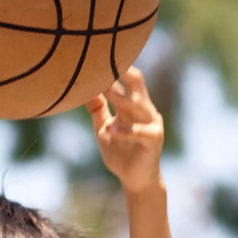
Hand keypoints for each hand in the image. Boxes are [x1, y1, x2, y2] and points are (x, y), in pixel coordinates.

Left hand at [85, 67, 163, 194]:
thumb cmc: (121, 153)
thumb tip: (84, 90)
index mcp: (133, 105)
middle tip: (107, 60)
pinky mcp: (154, 140)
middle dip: (124, 72)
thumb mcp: (104, 129)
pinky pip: (139, 132)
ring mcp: (152, 124)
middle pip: (137, 84)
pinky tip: (110, 129)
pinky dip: (125, 130)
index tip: (96, 59)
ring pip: (137, 106)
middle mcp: (145, 110)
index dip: (114, 69)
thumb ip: (97, 110)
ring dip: (121, 98)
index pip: (126, 80)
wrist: (135, 179)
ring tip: (106, 90)